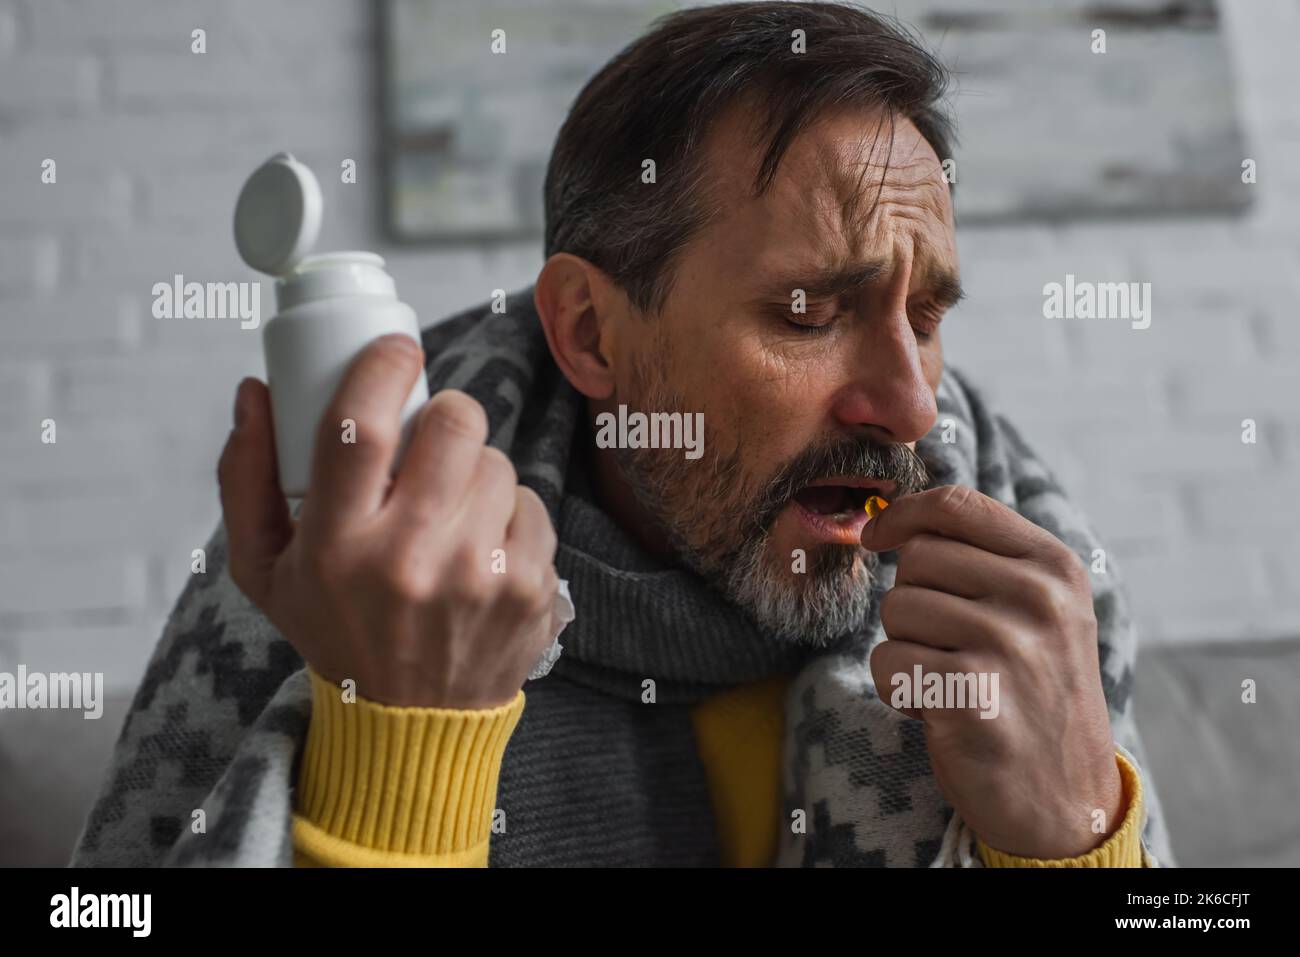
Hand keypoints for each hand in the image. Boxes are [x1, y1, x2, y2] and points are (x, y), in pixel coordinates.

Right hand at [217, 333, 559, 708]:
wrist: (412, 722)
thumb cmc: (335, 630)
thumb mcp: (265, 570)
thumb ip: (246, 477)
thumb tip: (257, 391)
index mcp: (337, 547)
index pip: (360, 428)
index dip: (383, 369)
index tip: (397, 350)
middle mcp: (411, 559)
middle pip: (454, 424)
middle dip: (445, 415)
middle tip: (431, 441)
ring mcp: (480, 574)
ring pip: (498, 460)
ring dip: (475, 470)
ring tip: (450, 514)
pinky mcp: (532, 587)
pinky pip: (533, 503)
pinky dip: (510, 513)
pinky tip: (483, 549)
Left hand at [861, 485, 1122, 858]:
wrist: (1066, 800)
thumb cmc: (1033, 695)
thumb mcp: (1039, 613)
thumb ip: (986, 558)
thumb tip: (896, 515)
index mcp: (1056, 567)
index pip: (956, 504)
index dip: (903, 514)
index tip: (877, 536)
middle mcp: (1039, 598)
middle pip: (916, 558)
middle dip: (912, 602)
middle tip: (948, 648)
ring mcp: (1009, 645)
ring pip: (897, 609)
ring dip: (906, 648)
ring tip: (950, 680)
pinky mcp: (971, 694)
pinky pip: (887, 661)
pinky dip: (896, 689)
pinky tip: (937, 710)